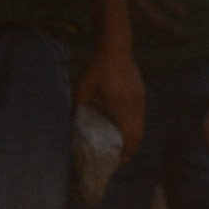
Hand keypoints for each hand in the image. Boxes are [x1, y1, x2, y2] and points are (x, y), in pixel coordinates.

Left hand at [78, 42, 146, 158]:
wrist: (115, 48)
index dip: (126, 153)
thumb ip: (75, 109)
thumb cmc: (97, 71)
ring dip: (132, 134)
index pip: (131, 139)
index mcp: (123, 111)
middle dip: (130, 147)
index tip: (117, 161)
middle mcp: (136, 109)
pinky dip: (133, 122)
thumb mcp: (81, 92)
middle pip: (138, 135)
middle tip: (118, 154)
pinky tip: (122, 119)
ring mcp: (141, 100)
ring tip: (119, 139)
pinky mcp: (141, 92)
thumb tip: (68, 124)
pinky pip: (139, 113)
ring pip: (140, 124)